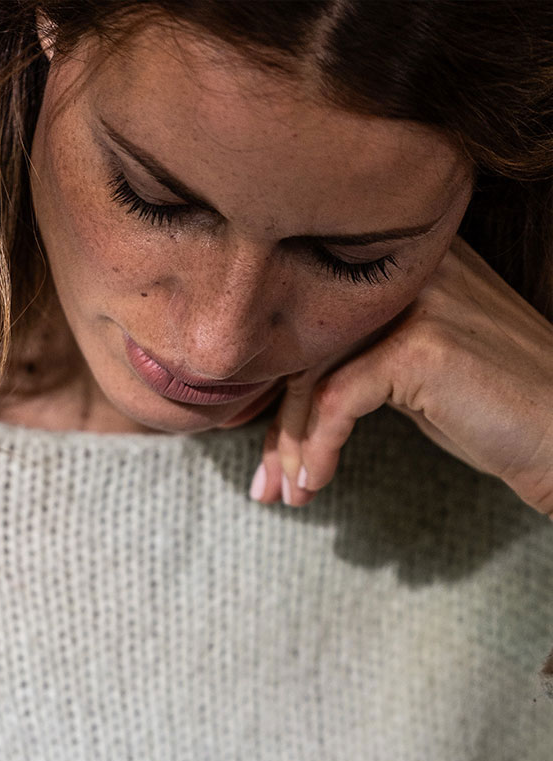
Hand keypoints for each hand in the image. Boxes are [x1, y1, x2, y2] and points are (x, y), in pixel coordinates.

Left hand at [252, 236, 552, 517]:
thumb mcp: (416, 375)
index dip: (281, 390)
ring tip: (292, 493)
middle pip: (308, 344)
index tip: (273, 454)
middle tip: (267, 487)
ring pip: (313, 372)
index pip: (317, 319)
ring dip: (291, 443)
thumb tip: (279, 401)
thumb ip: (360, 361)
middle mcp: (414, 268)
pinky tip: (319, 480)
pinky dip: (320, 447)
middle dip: (278, 426)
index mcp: (408, 265)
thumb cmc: (494, 412)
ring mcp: (420, 301)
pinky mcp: (421, 346)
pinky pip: (337, 399)